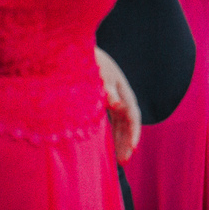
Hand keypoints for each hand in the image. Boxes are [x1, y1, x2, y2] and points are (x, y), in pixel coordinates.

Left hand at [95, 47, 140, 164]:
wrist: (75, 49)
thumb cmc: (89, 61)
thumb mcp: (99, 75)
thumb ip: (109, 91)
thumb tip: (118, 105)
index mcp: (122, 89)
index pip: (133, 115)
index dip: (134, 133)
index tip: (132, 149)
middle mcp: (120, 95)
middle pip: (128, 122)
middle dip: (127, 141)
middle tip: (124, 160)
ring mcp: (112, 97)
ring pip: (120, 123)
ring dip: (120, 140)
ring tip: (118, 158)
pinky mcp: (102, 100)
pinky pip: (111, 120)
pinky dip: (111, 133)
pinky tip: (108, 143)